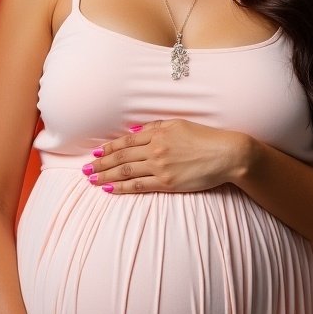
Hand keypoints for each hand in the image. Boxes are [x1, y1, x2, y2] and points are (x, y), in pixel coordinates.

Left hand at [84, 120, 247, 194]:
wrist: (226, 154)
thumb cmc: (206, 138)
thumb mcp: (180, 124)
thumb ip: (156, 127)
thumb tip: (134, 131)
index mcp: (158, 132)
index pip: (126, 141)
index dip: (109, 148)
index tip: (96, 152)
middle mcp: (155, 148)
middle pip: (121, 156)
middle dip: (101, 163)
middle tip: (85, 169)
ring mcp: (160, 166)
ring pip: (125, 171)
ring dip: (106, 176)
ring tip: (92, 180)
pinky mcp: (167, 183)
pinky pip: (138, 185)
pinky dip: (122, 187)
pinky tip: (110, 189)